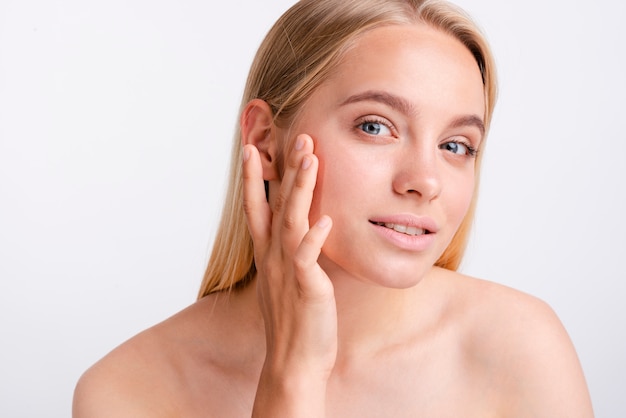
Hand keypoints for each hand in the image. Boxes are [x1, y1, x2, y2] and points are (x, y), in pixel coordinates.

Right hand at [243, 134, 336, 415]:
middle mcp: (272, 258)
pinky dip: (314, 239)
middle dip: (282, 170)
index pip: (257, 208)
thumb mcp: (285, 279)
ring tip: (310, 158)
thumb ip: (290, 252)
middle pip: (274, 205)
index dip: (253, 178)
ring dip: (300, 189)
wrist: (293, 361)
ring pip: (291, 222)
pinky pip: (307, 259)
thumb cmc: (293, 320)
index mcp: (267, 255)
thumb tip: (302, 230)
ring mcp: (287, 271)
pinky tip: (324, 220)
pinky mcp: (305, 288)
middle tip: (292, 136)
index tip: (252, 148)